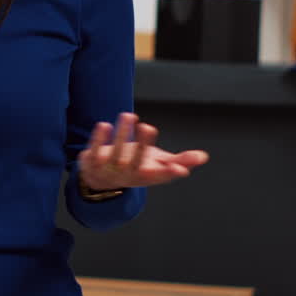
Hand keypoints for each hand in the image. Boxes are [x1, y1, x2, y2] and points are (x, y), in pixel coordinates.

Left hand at [77, 112, 208, 190]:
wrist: (101, 180)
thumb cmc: (136, 168)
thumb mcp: (158, 165)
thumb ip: (180, 161)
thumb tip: (204, 157)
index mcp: (147, 176)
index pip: (160, 176)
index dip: (169, 173)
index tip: (180, 168)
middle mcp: (127, 175)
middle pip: (135, 164)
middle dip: (142, 147)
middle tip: (149, 126)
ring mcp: (108, 171)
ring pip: (114, 155)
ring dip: (121, 135)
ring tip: (129, 115)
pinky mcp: (91, 163)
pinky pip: (94, 152)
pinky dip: (98, 139)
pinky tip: (104, 124)